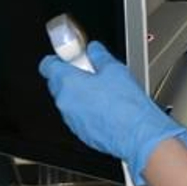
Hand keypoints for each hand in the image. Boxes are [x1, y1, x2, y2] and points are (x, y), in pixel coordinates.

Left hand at [38, 41, 186, 184]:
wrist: (138, 135)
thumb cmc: (127, 106)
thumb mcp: (115, 70)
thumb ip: (99, 56)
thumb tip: (94, 50)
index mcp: (68, 83)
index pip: (47, 66)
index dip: (57, 59)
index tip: (67, 57)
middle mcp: (65, 102)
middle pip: (57, 83)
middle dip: (70, 76)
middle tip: (89, 72)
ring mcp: (71, 119)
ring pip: (68, 101)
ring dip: (79, 94)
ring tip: (102, 92)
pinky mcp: (80, 132)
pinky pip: (77, 116)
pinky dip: (86, 110)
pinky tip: (105, 108)